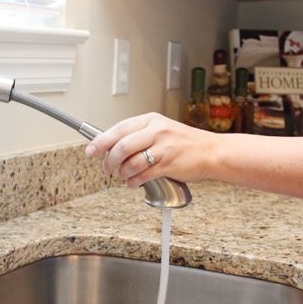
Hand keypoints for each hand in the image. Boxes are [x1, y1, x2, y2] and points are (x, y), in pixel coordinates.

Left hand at [84, 113, 214, 187]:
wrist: (212, 152)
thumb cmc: (185, 143)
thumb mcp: (161, 130)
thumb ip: (138, 136)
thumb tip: (111, 147)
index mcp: (151, 120)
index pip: (119, 129)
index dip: (101, 141)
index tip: (90, 150)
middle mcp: (156, 131)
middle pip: (121, 146)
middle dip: (109, 161)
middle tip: (106, 168)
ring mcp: (163, 148)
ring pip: (130, 163)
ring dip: (121, 174)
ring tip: (123, 176)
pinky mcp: (168, 165)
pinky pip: (142, 176)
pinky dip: (133, 182)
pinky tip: (134, 182)